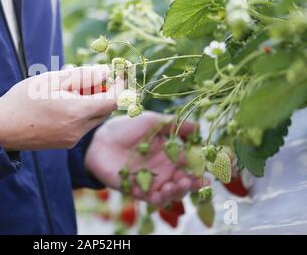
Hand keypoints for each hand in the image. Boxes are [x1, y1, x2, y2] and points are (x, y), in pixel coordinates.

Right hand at [0, 65, 123, 150]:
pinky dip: (81, 113)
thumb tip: (105, 73)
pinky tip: (62, 103)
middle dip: (103, 92)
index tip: (117, 73)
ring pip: (94, 118)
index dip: (120, 85)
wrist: (1, 128)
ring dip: (91, 102)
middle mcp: (79, 130)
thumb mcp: (52, 80)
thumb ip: (82, 76)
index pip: (114, 100)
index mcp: (77, 112)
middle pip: (106, 110)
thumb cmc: (24, 99)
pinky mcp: (65, 144)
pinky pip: (82, 127)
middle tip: (87, 78)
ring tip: (69, 89)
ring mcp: (72, 139)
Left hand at [85, 111, 205, 206]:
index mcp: (170, 153)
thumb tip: (200, 126)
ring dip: (181, 191)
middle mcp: (165, 169)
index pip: (193, 162)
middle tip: (202, 180)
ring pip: (174, 192)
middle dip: (196, 182)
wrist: (99, 140)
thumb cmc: (125, 128)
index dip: (206, 165)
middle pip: (187, 181)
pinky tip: (165, 191)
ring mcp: (153, 181)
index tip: (222, 165)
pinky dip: (163, 198)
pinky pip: (155, 199)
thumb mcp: (152, 122)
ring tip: (181, 183)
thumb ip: (175, 125)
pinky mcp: (139, 190)